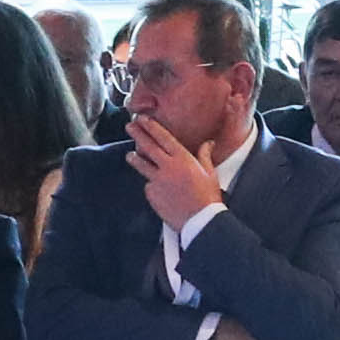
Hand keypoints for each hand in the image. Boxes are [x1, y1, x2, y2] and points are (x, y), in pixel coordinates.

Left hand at [135, 114, 226, 229]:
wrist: (200, 220)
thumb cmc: (208, 197)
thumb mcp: (210, 173)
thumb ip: (205, 155)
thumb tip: (208, 143)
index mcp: (183, 159)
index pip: (163, 137)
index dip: (151, 127)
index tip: (143, 119)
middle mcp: (167, 167)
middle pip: (148, 146)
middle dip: (138, 134)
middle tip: (130, 126)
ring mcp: (157, 180)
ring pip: (141, 164)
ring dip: (134, 157)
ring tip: (130, 154)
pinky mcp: (152, 194)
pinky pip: (148, 185)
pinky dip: (150, 183)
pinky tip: (154, 186)